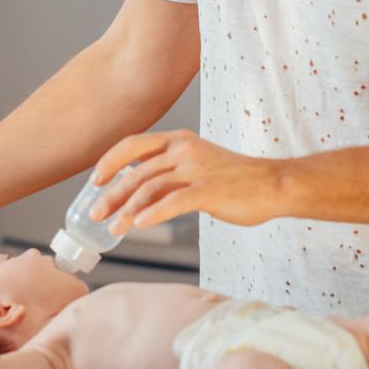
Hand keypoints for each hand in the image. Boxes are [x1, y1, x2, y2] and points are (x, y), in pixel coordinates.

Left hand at [88, 129, 281, 231]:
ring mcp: (196, 169)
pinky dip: (151, 215)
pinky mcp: (208, 191)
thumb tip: (137, 189)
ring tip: (114, 228)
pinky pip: (172, 203)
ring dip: (126, 211)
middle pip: (137, 172)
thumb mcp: (198, 162)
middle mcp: (184, 150)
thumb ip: (170, 169)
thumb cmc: (235, 179)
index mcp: (179, 140)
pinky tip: (139, 226)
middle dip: (112, 195)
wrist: (273, 185)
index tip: (95, 180)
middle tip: (96, 214)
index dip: (110, 161)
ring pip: (149, 189)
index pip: (133, 144)